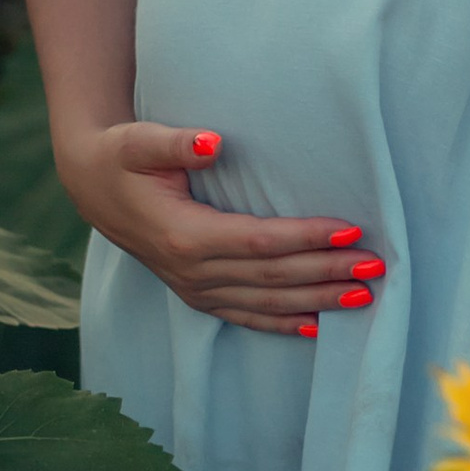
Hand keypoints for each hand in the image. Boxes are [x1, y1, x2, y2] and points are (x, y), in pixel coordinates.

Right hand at [54, 121, 383, 337]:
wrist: (93, 188)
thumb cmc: (121, 158)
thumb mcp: (138, 142)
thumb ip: (174, 143)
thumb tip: (212, 143)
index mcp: (184, 237)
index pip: (259, 242)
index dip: (305, 237)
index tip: (350, 229)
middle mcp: (193, 272)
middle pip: (273, 278)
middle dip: (327, 272)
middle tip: (376, 264)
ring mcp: (196, 290)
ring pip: (267, 304)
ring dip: (318, 300)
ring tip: (364, 294)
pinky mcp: (199, 296)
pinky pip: (248, 318)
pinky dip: (284, 325)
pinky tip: (318, 328)